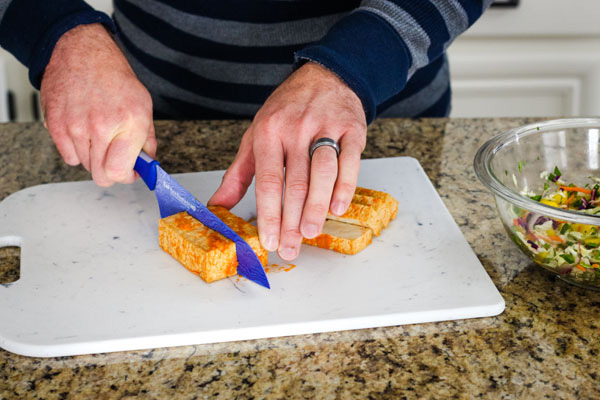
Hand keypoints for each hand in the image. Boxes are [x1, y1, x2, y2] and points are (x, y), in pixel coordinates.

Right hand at [41, 23, 155, 185]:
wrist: (83, 52)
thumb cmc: (114, 77)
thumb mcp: (143, 105)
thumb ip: (147, 140)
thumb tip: (147, 165)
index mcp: (130, 122)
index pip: (120, 172)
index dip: (127, 176)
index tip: (130, 172)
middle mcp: (102, 126)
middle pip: (101, 175)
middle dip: (111, 170)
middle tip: (115, 156)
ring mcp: (76, 126)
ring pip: (85, 166)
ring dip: (94, 157)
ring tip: (98, 134)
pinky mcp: (56, 125)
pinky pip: (68, 157)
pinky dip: (76, 150)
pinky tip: (83, 131)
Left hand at [209, 62, 366, 260]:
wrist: (325, 76)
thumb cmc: (287, 111)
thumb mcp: (256, 136)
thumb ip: (239, 173)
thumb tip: (217, 205)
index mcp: (268, 133)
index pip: (267, 180)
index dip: (268, 214)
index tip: (269, 240)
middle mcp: (296, 130)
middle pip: (294, 183)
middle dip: (291, 221)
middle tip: (289, 248)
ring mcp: (325, 128)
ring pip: (322, 173)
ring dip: (317, 206)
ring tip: (310, 233)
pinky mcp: (352, 129)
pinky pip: (350, 161)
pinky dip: (345, 186)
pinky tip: (338, 207)